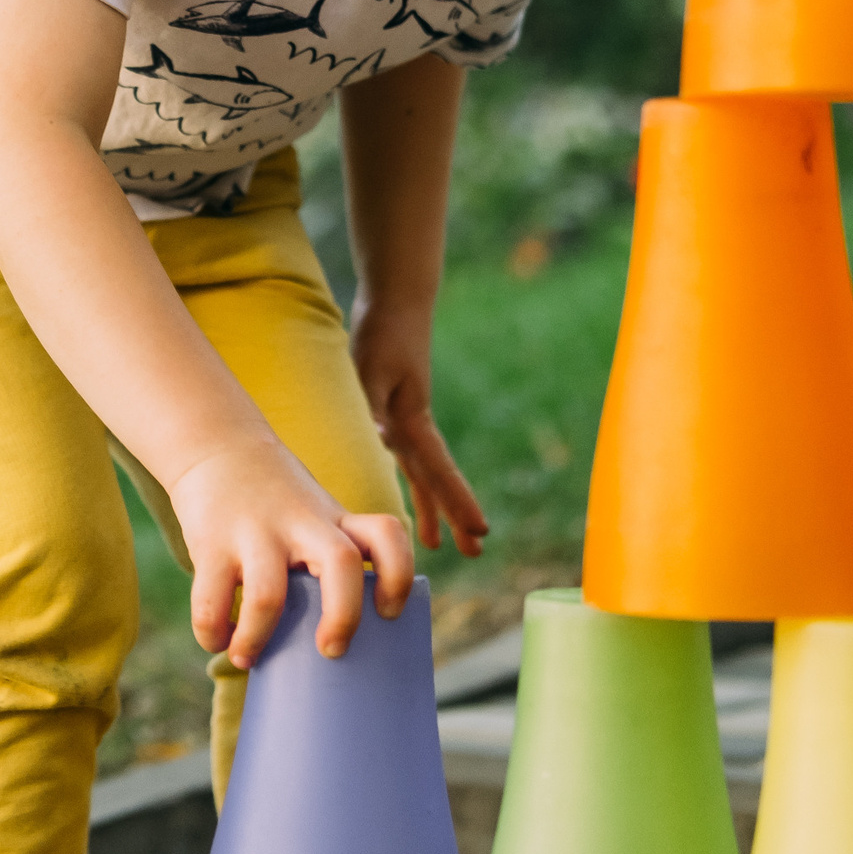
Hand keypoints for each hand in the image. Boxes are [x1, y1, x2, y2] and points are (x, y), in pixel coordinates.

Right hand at [166, 437, 413, 669]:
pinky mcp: (212, 544)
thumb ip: (325, 561)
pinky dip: (213, 632)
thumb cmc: (274, 501)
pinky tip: (218, 639)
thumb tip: (326, 649)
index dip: (398, 575)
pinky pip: (211, 601)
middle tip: (330, 649)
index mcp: (334, 519)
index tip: (388, 611)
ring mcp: (255, 532)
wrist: (217, 443)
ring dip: (258, 638)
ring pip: (268, 595)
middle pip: (342, 563)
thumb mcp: (312, 516)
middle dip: (342, 616)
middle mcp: (301, 523)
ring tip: (248, 659)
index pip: (386, 534)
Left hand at [352, 301, 489, 557]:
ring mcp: (405, 420)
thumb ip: (372, 406)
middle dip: (454, 517)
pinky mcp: (393, 411)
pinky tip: (406, 495)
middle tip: (476, 552)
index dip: (458, 503)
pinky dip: (410, 481)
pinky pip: (406, 458)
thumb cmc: (382, 334)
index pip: (439, 471)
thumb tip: (379, 441)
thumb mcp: (371, 370)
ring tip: (439, 542)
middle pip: (437, 480)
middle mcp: (414, 426)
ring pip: (422, 473)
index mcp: (413, 422)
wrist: (396, 301)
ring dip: (431, 506)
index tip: (482, 532)